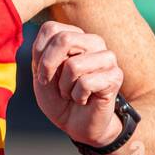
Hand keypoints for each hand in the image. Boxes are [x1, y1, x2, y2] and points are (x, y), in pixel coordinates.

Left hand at [31, 22, 123, 147]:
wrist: (76, 125)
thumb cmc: (58, 98)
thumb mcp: (40, 74)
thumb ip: (41, 53)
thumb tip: (49, 33)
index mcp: (75, 36)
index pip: (51, 28)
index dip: (39, 54)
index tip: (43, 73)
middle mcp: (93, 42)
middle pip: (64, 39)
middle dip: (49, 67)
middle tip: (54, 84)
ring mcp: (107, 58)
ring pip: (74, 65)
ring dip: (65, 87)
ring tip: (72, 93)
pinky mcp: (115, 76)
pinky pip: (86, 83)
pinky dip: (78, 96)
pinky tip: (85, 99)